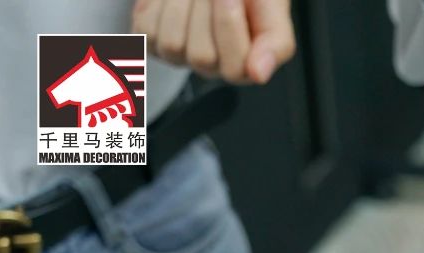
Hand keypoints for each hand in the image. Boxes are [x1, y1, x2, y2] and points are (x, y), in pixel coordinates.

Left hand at [133, 0, 294, 83]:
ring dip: (180, 6)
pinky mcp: (151, 42)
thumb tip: (258, 74)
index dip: (230, 25)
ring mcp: (179, 57)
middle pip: (202, 56)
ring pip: (173, 45)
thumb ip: (276, 44)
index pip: (235, 68)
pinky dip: (157, 6)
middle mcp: (212, 68)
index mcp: (246, 67)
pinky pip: (148, 32)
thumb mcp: (274, 9)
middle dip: (205, 11)